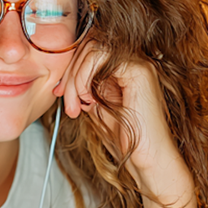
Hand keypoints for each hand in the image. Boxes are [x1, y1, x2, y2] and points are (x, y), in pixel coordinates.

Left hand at [53, 43, 192, 205]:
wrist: (147, 161)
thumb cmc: (125, 141)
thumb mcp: (96, 108)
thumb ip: (84, 89)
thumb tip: (65, 78)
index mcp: (125, 71)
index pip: (91, 52)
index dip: (70, 69)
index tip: (59, 92)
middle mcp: (134, 64)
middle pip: (90, 46)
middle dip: (70, 74)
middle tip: (65, 99)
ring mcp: (139, 64)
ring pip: (93, 49)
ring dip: (75, 77)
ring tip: (75, 104)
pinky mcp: (139, 70)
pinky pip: (101, 56)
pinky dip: (84, 76)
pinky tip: (86, 98)